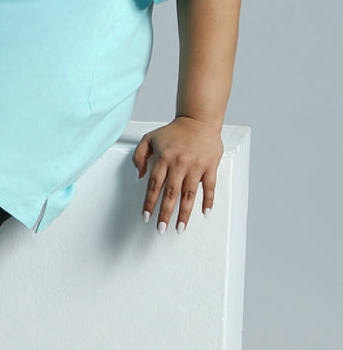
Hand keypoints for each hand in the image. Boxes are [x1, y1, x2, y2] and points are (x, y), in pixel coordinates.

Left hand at [131, 117, 222, 233]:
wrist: (198, 120)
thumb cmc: (174, 132)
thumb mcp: (150, 138)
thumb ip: (139, 156)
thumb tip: (139, 176)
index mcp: (164, 157)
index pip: (154, 185)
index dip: (149, 202)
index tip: (146, 216)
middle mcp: (179, 163)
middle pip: (170, 193)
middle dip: (165, 213)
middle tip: (161, 229)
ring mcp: (196, 165)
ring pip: (189, 194)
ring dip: (184, 213)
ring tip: (180, 228)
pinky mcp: (210, 166)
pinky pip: (209, 186)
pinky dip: (208, 200)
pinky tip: (204, 213)